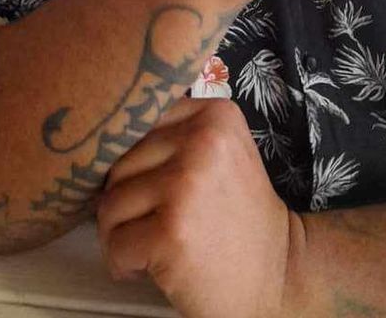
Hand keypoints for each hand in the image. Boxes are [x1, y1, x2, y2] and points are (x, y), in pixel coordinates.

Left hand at [97, 98, 303, 317]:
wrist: (278, 273)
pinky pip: (115, 243)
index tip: (153, 187)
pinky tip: (152, 266)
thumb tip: (106, 137)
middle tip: (154, 224)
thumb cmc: (236, 215)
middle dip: (125, 201)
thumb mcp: (221, 152)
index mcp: (214, 113)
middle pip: (120, 163)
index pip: (139, 122)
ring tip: (154, 244)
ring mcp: (187, 182)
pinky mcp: (172, 229)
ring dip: (120, 233)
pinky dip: (123, 263)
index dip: (134, 160)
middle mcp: (202, 139)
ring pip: (111, 202)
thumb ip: (177, 133)